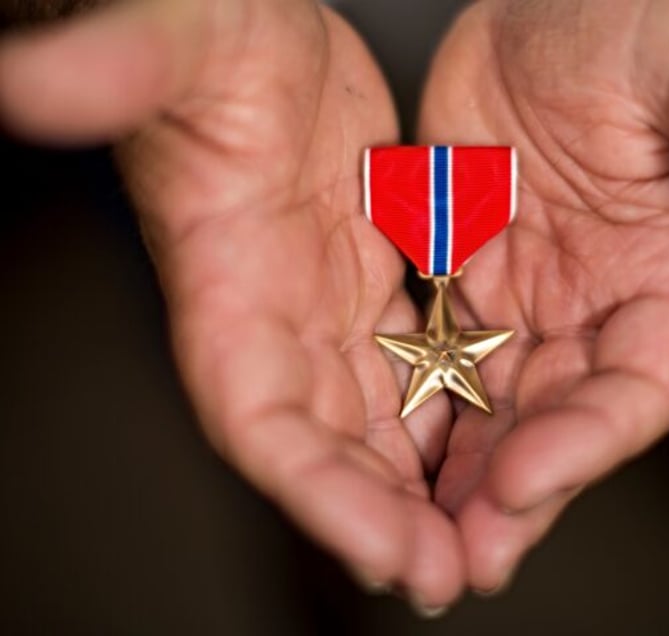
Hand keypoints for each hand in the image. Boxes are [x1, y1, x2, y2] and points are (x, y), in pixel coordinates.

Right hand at [0, 0, 463, 607]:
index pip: (262, 421)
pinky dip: (440, 412)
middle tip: (451, 571)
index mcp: (225, 284)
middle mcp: (274, 314)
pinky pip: (407, 365)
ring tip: (479, 535)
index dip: (320, 494)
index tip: (390, 551)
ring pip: (373, 417)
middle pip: (327, 443)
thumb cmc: (212, 32)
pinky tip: (481, 444)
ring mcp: (324, 302)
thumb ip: (124, 66)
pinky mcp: (366, 278)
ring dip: (418, 482)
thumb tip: (34, 79)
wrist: (258, 29)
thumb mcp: (183, 38)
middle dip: (383, 516)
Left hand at [418, 0, 668, 591]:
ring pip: (500, 409)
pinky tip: (390, 459)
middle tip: (464, 557)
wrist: (540, 0)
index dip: (588, 440)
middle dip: (519, 490)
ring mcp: (531, 299)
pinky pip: (446, 362)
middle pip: (563, 420)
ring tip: (419, 539)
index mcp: (666, 276)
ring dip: (464, 476)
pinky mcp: (470, 280)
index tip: (526, 479)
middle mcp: (598, 305)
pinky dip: (423, 414)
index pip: (639, 384)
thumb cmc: (625, 21)